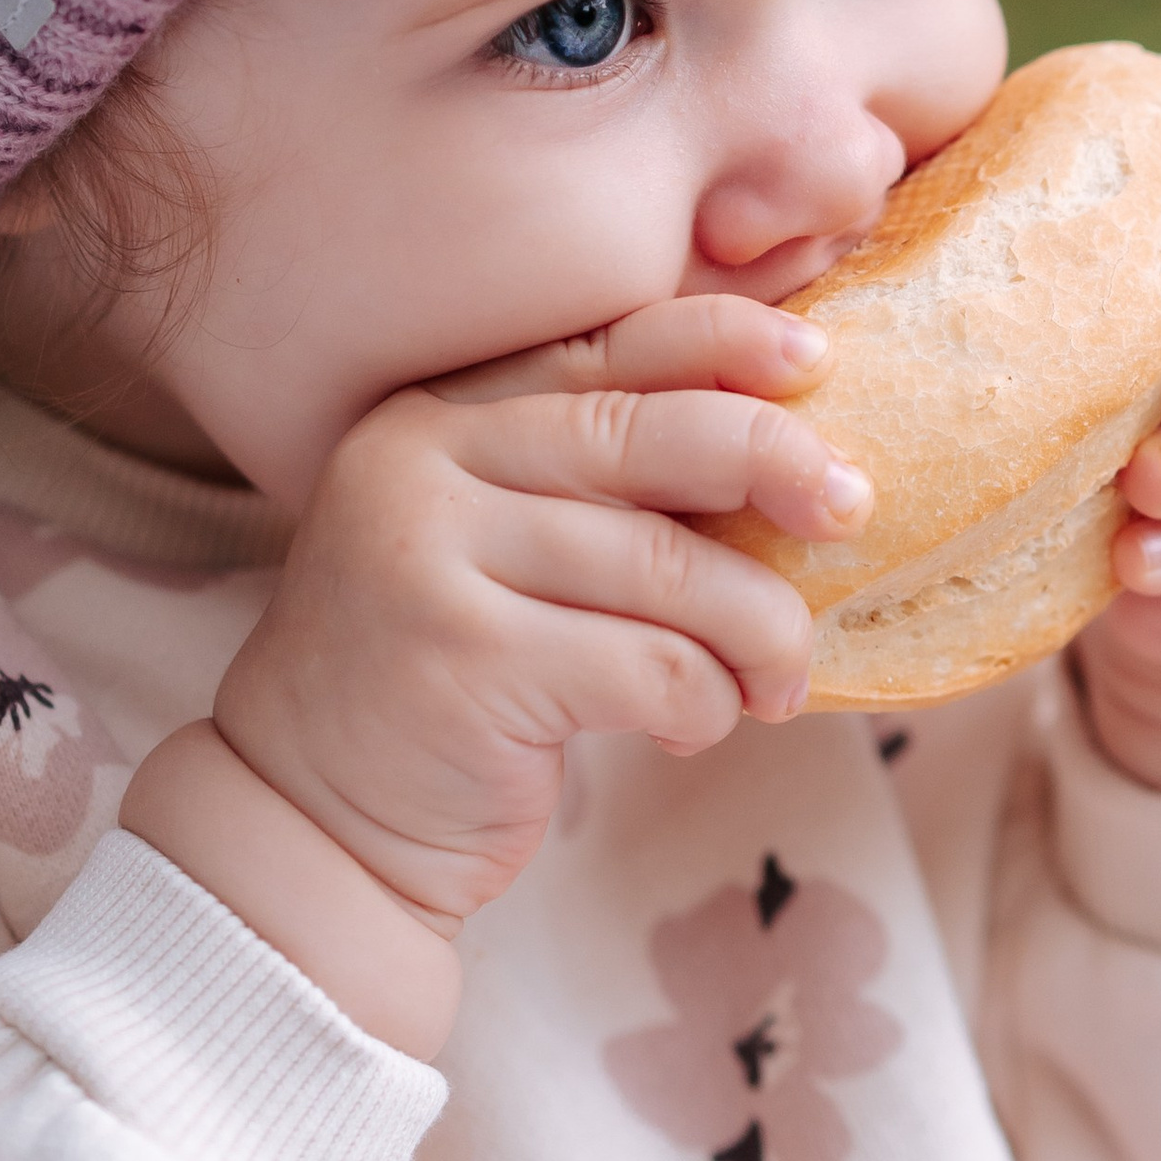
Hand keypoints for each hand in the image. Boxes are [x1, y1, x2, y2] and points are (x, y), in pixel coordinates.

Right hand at [129, 299, 866, 1035]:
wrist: (310, 818)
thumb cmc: (445, 679)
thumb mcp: (498, 547)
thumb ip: (593, 487)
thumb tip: (788, 450)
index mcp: (437, 415)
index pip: (605, 346)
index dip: (724, 342)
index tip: (818, 360)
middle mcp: (423, 464)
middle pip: (649, 436)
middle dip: (776, 465)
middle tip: (850, 512)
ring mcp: (433, 560)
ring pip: (669, 566)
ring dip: (759, 629)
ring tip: (777, 680)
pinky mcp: (464, 665)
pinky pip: (651, 666)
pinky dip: (704, 703)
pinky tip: (688, 729)